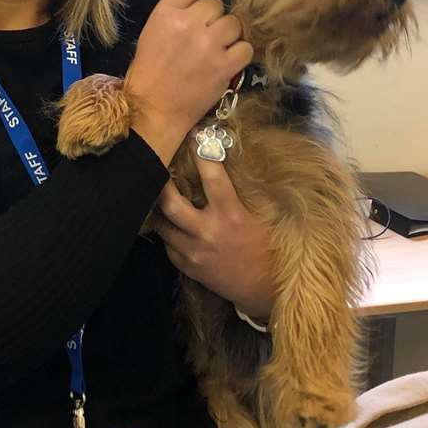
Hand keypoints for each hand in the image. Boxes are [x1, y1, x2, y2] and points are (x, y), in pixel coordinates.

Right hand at [126, 0, 252, 164]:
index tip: (200, 3)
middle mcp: (189, 24)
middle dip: (213, 18)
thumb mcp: (153, 31)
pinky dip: (239, 54)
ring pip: (234, 23)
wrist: (153, 109)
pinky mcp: (225, 66)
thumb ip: (176, 11)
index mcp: (166, 12)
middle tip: (205, 34)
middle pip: (217, 3)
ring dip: (229, 35)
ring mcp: (209, 45)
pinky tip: (227, 61)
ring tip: (217, 48)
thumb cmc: (150, 70)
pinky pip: (246, 47)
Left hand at [155, 156, 274, 318]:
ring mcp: (194, 252)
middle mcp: (208, 232)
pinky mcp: (188, 268)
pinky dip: (168, 234)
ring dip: (160, 209)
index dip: (202, 150)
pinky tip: (172, 224)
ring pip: (162, 225)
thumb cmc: (270, 249)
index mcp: (231, 215)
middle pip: (169, 202)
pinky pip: (168, 246)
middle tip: (158, 166)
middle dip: (161, 182)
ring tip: (158, 194)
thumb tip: (226, 163)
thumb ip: (240, 195)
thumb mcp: (262, 217)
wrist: (267, 292)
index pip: (211, 175)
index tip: (196, 135)